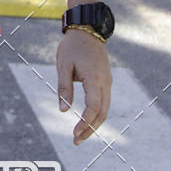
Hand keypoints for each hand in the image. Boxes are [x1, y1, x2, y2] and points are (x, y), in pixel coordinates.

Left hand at [56, 29, 111, 145]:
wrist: (88, 30)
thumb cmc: (73, 46)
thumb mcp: (64, 66)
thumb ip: (64, 88)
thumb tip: (63, 110)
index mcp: (94, 79)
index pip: (93, 108)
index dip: (85, 123)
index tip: (75, 134)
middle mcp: (105, 82)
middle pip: (102, 113)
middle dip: (90, 129)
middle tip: (76, 140)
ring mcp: (107, 81)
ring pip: (105, 109)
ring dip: (94, 123)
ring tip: (81, 134)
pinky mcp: (105, 80)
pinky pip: (104, 101)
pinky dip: (97, 114)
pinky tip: (87, 120)